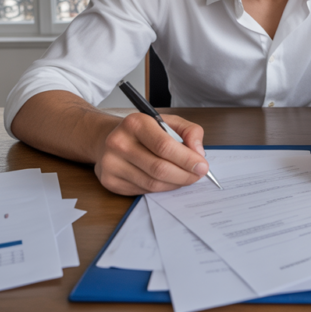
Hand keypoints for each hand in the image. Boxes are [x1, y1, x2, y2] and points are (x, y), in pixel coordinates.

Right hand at [94, 112, 209, 194]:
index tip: (202, 165)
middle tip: (198, 175)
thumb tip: (198, 152)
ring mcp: (112, 164)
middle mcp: (119, 143)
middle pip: (159, 168)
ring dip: (175, 183)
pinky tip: (167, 180)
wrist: (108, 138)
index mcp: (135, 123)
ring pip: (153, 184)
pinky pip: (144, 191)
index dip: (187, 159)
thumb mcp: (167, 121)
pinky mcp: (110, 181)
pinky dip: (161, 188)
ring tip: (185, 177)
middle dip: (185, 175)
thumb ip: (189, 131)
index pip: (164, 146)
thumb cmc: (143, 131)